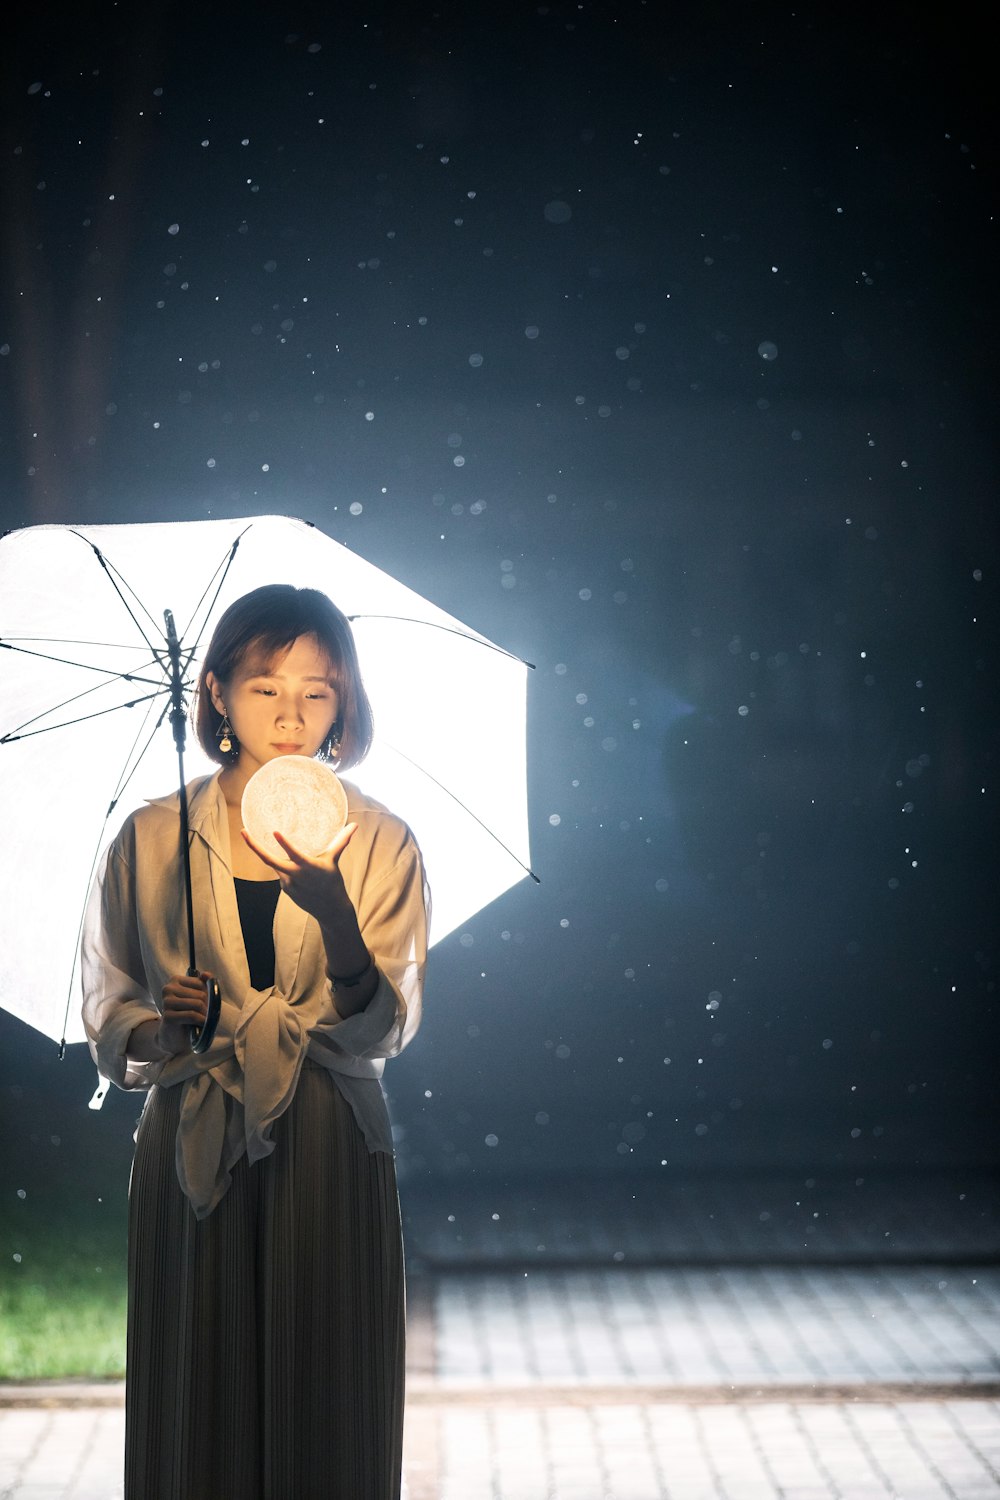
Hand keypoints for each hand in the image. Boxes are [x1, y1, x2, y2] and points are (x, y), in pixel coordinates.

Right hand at [158, 971, 211, 1053]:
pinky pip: (192, 1015)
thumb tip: (206, 974)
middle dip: (207, 1007)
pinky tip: (200, 1026)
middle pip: (201, 994)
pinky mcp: (167, 1016)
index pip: (202, 983)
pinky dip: (200, 1021)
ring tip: (202, 1020)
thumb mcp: (199, 996)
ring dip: (204, 1015)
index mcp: (175, 980)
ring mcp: (166, 1002)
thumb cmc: (189, 1014)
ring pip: (197, 1004)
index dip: (208, 995)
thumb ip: (204, 983)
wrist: (176, 1037)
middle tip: (205, 1015)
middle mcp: (168, 988)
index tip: (206, 1004)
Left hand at [241, 822, 357, 924]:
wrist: (330, 910)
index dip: (284, 843)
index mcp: (308, 866)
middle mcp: (294, 875)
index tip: (274, 832)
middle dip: (254, 846)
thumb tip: (354, 825)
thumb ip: (341, 841)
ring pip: (276, 865)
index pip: (294, 854)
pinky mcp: (285, 889)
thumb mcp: (334, 861)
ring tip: (270, 844)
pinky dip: (285, 867)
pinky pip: (281, 873)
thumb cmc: (333, 882)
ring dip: (274, 855)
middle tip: (243, 832)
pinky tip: (295, 869)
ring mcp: (287, 883)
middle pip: (269, 860)